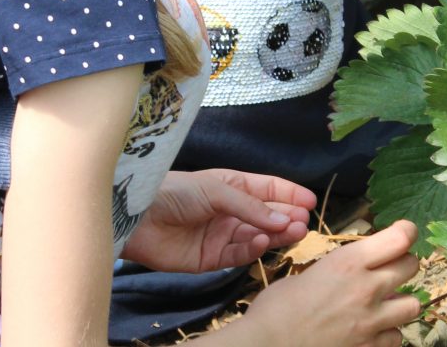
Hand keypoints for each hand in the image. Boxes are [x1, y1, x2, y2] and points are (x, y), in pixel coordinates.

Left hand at [120, 169, 314, 272]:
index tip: (311, 202)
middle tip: (305, 222)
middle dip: (286, 217)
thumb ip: (251, 207)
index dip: (289, 195)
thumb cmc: (174, 192)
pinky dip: (253, 249)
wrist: (136, 218)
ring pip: (257, 236)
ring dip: (275, 234)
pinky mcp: (211, 259)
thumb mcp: (217, 190)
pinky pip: (239, 254)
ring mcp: (221, 235)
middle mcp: (229, 211)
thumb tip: (285, 219)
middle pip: (266, 216)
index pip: (268, 190)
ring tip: (294, 231)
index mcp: (231, 186)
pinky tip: (264, 241)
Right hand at [227, 220, 421, 346]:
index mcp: (348, 262)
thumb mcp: (308, 274)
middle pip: (411, 267)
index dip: (406, 232)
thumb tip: (349, 273)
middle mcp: (367, 288)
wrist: (267, 345)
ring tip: (387, 302)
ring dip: (402, 301)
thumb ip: (338, 271)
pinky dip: (389, 333)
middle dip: (404, 263)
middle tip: (392, 266)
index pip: (400, 238)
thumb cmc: (276, 308)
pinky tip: (374, 330)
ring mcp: (371, 321)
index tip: (404, 231)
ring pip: (413, 305)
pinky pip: (396, 337)